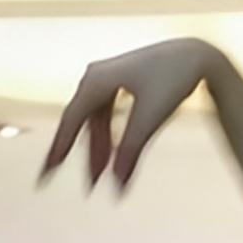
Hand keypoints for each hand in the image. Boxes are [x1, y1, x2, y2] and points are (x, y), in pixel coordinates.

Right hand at [39, 37, 215, 192]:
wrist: (195, 55)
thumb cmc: (173, 80)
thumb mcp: (150, 119)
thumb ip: (131, 151)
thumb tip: (117, 186)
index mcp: (96, 81)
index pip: (71, 121)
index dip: (58, 149)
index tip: (47, 174)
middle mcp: (95, 77)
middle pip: (83, 124)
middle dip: (84, 156)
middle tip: (83, 187)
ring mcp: (107, 78)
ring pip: (96, 122)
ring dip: (98, 149)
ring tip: (98, 179)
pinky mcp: (121, 82)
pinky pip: (107, 115)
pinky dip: (109, 136)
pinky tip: (112, 156)